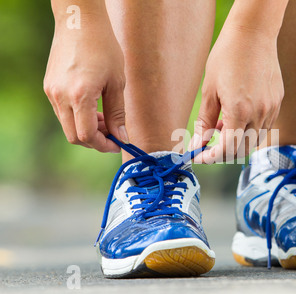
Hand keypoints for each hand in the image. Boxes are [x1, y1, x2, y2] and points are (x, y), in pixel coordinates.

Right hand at [44, 16, 127, 152]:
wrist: (79, 22)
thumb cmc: (103, 48)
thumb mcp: (117, 82)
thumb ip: (117, 113)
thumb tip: (122, 137)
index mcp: (80, 96)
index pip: (87, 136)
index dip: (104, 145)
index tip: (118, 144)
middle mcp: (60, 96)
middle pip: (74, 136)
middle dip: (95, 140)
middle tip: (113, 133)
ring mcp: (51, 91)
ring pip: (67, 125)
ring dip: (86, 128)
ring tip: (105, 117)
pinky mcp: (49, 86)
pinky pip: (62, 112)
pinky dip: (78, 117)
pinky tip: (92, 107)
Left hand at [191, 27, 283, 162]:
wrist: (253, 33)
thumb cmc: (227, 56)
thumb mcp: (209, 90)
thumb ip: (204, 121)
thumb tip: (198, 143)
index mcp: (240, 111)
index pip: (227, 149)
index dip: (210, 157)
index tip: (199, 156)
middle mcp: (259, 114)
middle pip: (242, 150)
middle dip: (223, 153)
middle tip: (208, 145)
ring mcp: (271, 109)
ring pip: (254, 141)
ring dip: (236, 141)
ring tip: (221, 126)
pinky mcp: (277, 102)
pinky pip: (264, 127)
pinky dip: (248, 130)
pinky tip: (236, 116)